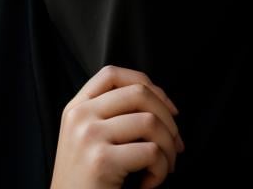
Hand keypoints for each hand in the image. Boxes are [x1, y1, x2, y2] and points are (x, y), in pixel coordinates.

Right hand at [49, 64, 184, 188]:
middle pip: (138, 93)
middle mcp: (80, 116)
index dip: (146, 84)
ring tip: (164, 166)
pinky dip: (161, 170)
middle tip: (175, 143)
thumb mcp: (88, 136)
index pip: (112, 74)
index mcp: (76, 107)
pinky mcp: (102, 161)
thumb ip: (111, 113)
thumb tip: (161, 101)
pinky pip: (151, 153)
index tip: (166, 107)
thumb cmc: (88, 181)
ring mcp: (89, 136)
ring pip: (150, 122)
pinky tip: (148, 183)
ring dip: (168, 147)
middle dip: (168, 117)